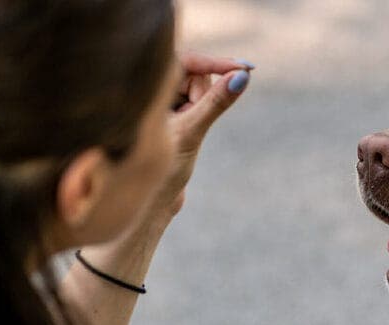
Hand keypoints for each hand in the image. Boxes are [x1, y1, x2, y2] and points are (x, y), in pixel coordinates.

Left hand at [154, 53, 252, 220]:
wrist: (147, 200)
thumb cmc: (159, 169)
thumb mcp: (192, 131)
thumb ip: (216, 102)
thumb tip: (242, 77)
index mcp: (142, 86)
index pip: (187, 60)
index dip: (217, 63)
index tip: (246, 69)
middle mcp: (146, 88)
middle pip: (193, 74)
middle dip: (202, 96)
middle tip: (192, 121)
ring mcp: (156, 99)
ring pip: (196, 89)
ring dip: (200, 109)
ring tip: (183, 133)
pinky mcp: (165, 110)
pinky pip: (195, 101)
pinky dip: (198, 114)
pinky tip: (182, 135)